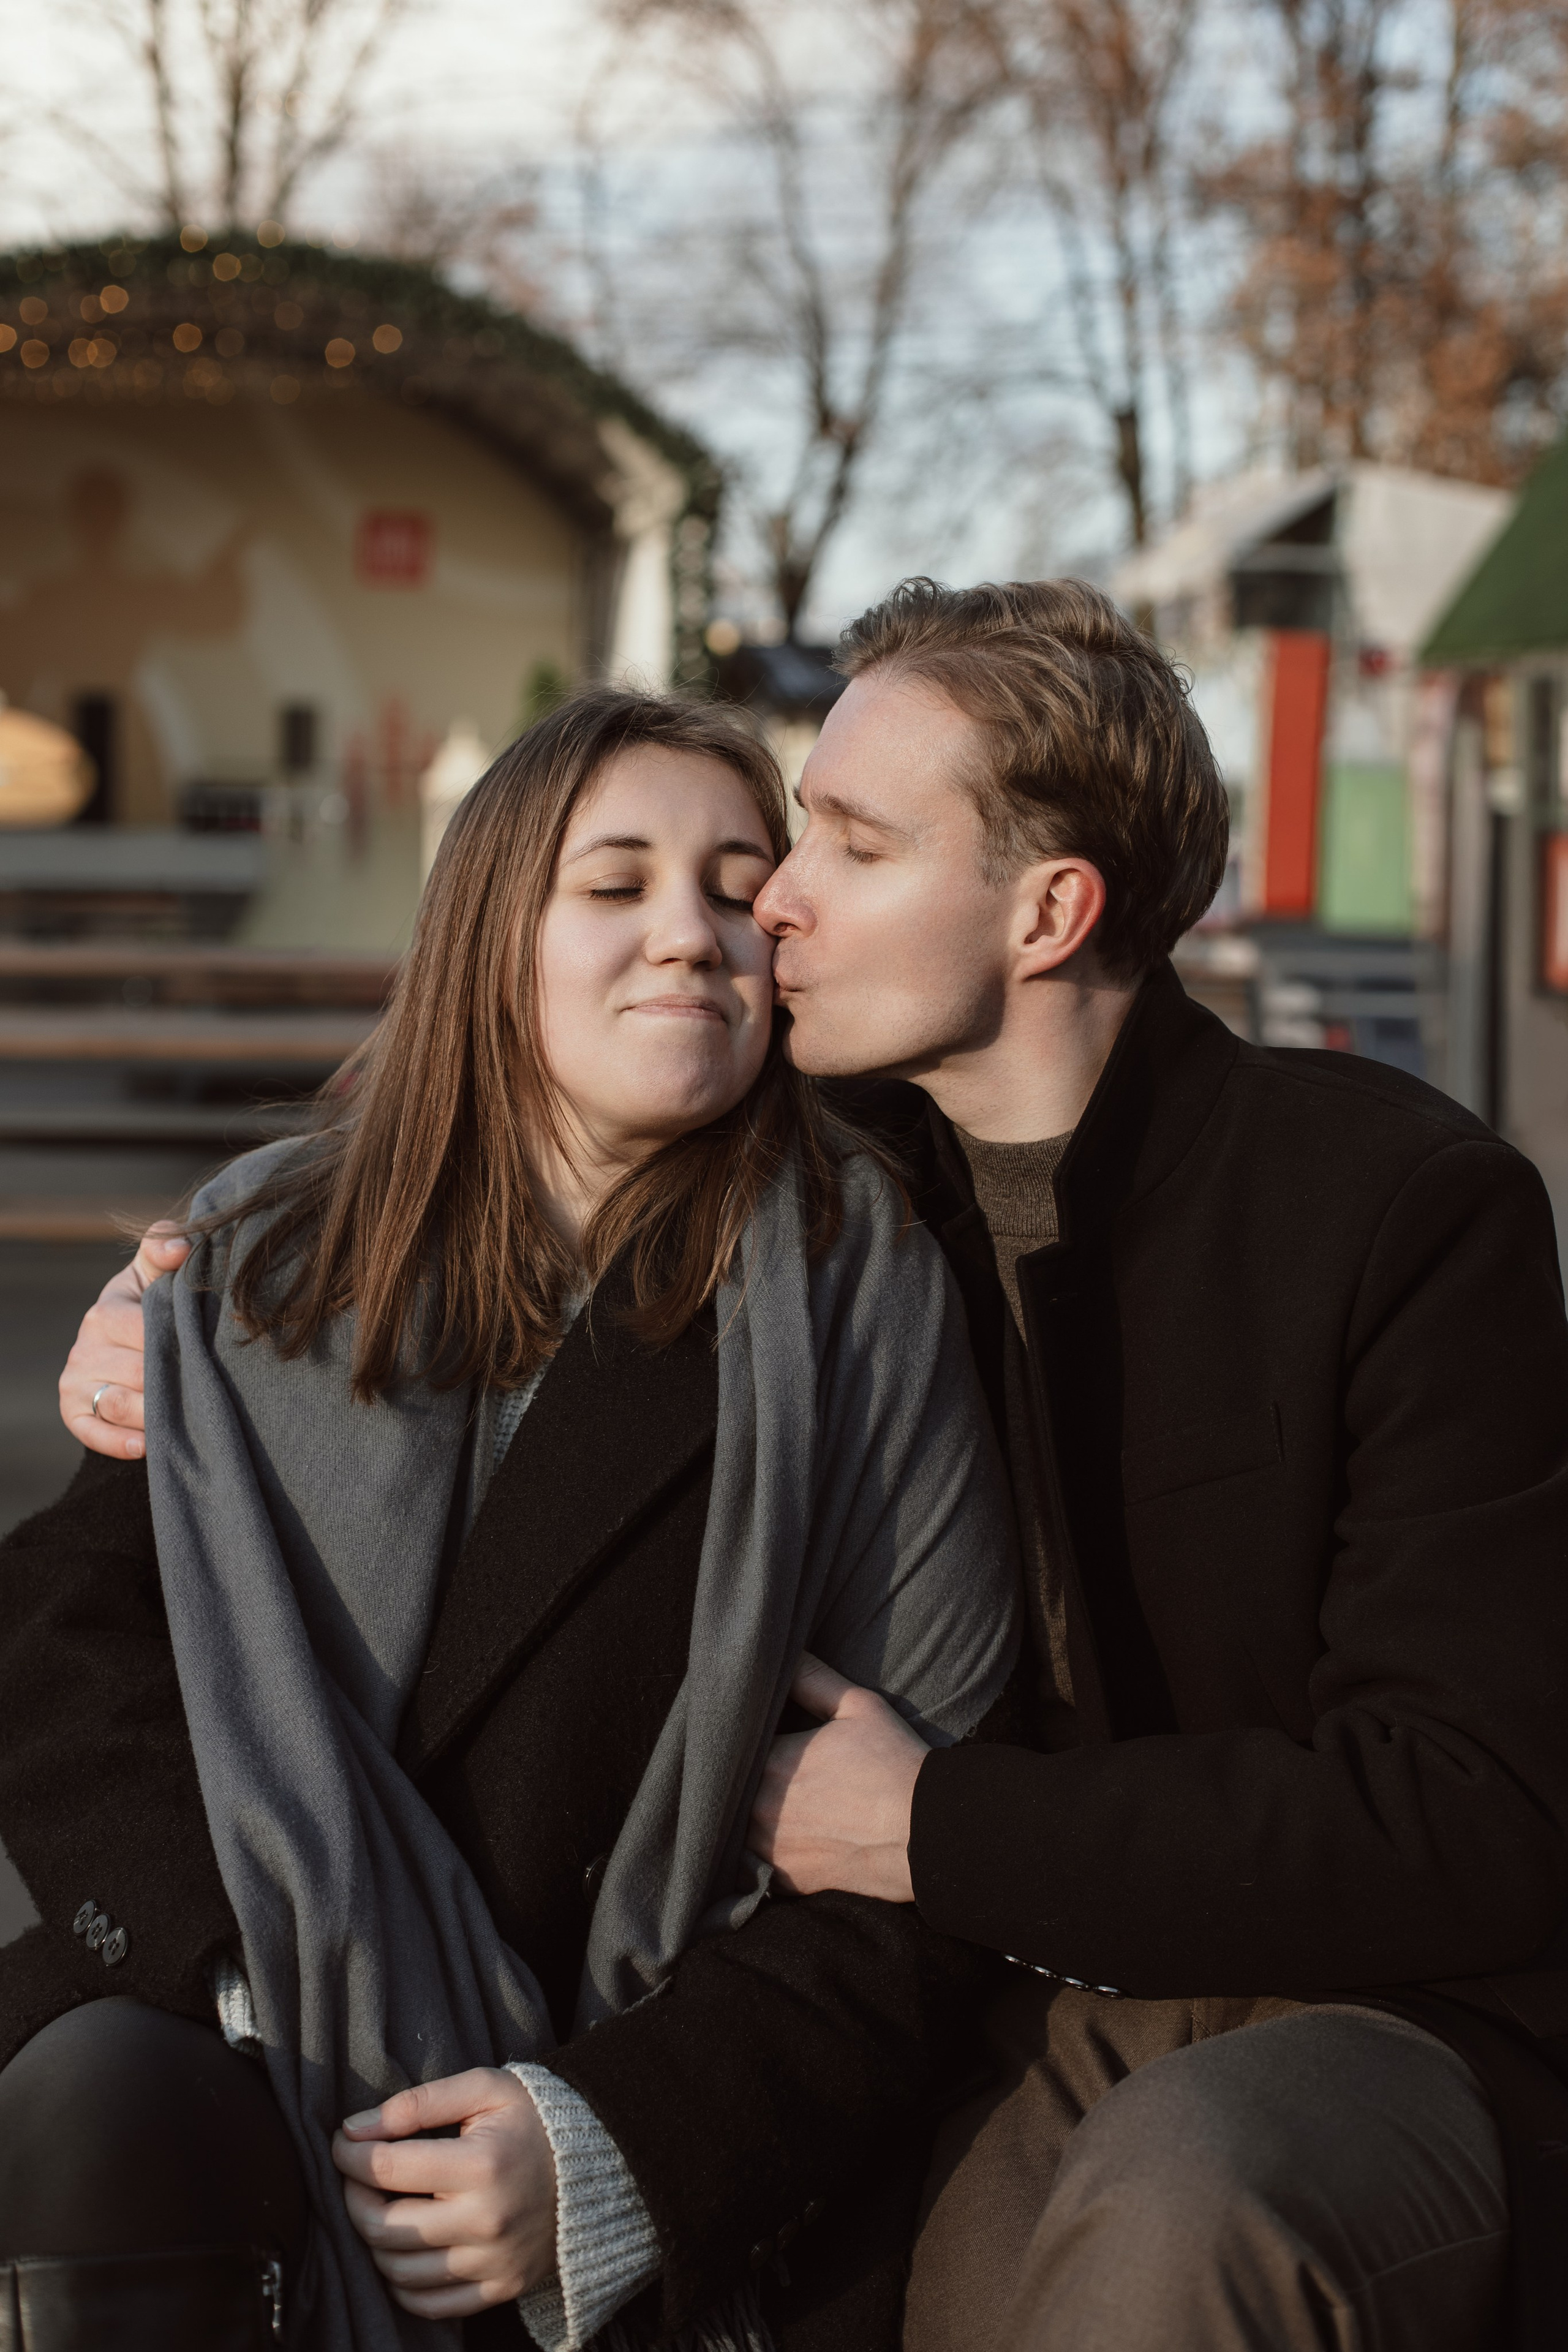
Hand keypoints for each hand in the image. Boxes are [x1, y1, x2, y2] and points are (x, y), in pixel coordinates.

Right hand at [58, 1224, 189, 1459]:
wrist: (127, 1342)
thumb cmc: (153, 1304)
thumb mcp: (158, 1273)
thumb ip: (167, 1247)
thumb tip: (179, 1246)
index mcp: (107, 1310)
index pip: (143, 1330)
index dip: (180, 1342)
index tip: (211, 1351)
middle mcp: (85, 1345)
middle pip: (137, 1372)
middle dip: (176, 1382)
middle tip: (211, 1391)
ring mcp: (76, 1380)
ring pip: (117, 1404)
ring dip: (154, 1415)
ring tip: (188, 1418)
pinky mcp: (72, 1410)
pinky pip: (92, 1433)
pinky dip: (119, 1442)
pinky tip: (146, 1445)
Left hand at [332, 2068, 557, 2318]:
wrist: (598, 2162)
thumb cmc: (532, 2118)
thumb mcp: (483, 2088)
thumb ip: (418, 2103)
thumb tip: (355, 2128)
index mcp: (481, 2165)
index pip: (386, 2168)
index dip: (349, 2154)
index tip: (342, 2140)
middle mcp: (485, 2222)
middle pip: (383, 2227)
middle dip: (352, 2197)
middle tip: (355, 2174)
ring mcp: (493, 2263)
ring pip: (398, 2271)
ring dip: (372, 2240)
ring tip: (378, 2206)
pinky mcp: (500, 2288)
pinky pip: (428, 2304)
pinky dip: (400, 2283)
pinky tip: (401, 2248)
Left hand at [749, 1654, 926, 1903]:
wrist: (924, 1834)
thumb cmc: (894, 1764)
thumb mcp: (859, 1707)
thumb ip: (813, 1679)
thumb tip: (784, 1654)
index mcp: (772, 1761)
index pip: (737, 1743)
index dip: (744, 1737)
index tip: (752, 1734)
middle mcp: (759, 1807)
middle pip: (728, 1787)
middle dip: (736, 1776)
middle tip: (754, 1767)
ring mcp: (769, 1849)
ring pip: (733, 1827)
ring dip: (740, 1813)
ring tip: (762, 1800)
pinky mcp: (784, 1880)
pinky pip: (750, 1865)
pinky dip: (755, 1850)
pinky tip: (772, 1836)